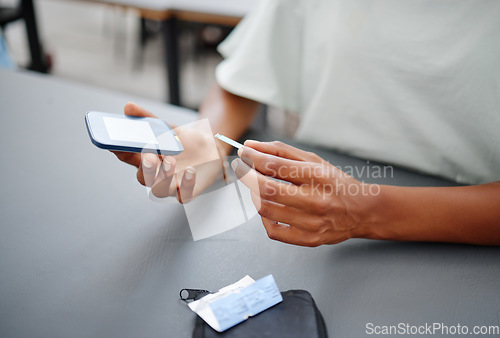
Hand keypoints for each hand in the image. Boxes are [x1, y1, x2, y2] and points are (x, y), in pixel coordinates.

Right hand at [112, 102, 223, 201]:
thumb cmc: (184, 141)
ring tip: (170, 160)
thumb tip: (128, 106)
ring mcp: (171, 185)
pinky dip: (186, 184)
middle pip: (142, 178)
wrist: (210, 148)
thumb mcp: (166, 128)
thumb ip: (147, 118)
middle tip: (148, 155)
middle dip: (144, 168)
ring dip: (163, 177)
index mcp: (146, 159)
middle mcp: (156, 175)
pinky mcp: (187, 191)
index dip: (120, 151)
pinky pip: (184, 196)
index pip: (128, 157)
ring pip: (159, 190)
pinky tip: (190, 170)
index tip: (117, 143)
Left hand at [232, 141, 377, 245]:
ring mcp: (312, 223)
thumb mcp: (314, 160)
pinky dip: (264, 218)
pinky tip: (268, 207)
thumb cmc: (335, 182)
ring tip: (256, 186)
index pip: (275, 165)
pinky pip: (273, 231)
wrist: (362, 211)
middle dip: (246, 175)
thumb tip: (250, 147)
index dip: (252, 158)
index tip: (243, 153)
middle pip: (266, 189)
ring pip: (266, 210)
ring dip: (253, 195)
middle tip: (241, 167)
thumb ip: (281, 151)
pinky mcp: (309, 239)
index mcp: (318, 176)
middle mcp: (316, 200)